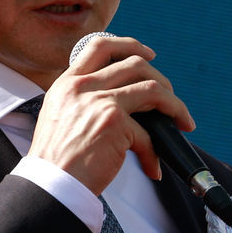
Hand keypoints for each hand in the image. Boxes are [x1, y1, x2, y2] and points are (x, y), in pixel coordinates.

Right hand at [30, 33, 194, 194]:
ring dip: (174, 105)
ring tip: (181, 122)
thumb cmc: (56, 163)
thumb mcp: (59, 119)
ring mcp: (99, 102)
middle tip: (171, 96)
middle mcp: (82, 87)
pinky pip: (148, 134)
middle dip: (161, 79)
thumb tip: (122, 101)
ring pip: (153, 88)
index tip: (148, 55)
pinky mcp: (114, 122)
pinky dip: (155, 153)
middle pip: (134, 63)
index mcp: (67, 83)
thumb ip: (82, 102)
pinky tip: (153, 168)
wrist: (50, 186)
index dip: (129, 45)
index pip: (100, 46)